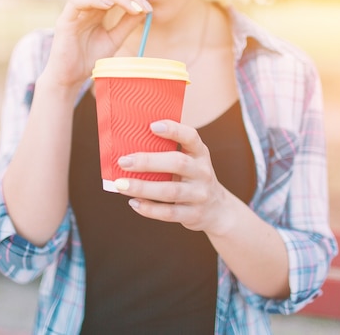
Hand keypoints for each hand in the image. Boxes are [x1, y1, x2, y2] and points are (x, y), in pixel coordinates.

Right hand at [41, 0, 152, 90]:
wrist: (71, 77)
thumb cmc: (89, 59)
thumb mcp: (114, 40)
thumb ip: (126, 25)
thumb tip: (144, 10)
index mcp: (97, 10)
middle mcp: (86, 7)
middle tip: (143, 4)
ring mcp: (75, 12)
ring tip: (131, 7)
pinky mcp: (65, 19)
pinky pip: (77, 1)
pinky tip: (108, 5)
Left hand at [114, 120, 233, 234]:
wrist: (218, 209)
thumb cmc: (192, 178)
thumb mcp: (190, 161)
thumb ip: (168, 153)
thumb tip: (127, 146)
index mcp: (200, 154)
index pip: (191, 137)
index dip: (173, 130)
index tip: (152, 126)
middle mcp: (202, 172)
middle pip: (177, 163)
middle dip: (148, 161)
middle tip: (123, 161)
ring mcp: (199, 194)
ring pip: (170, 191)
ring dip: (142, 187)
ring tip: (121, 184)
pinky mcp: (193, 214)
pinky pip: (169, 212)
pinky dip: (149, 208)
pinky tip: (133, 203)